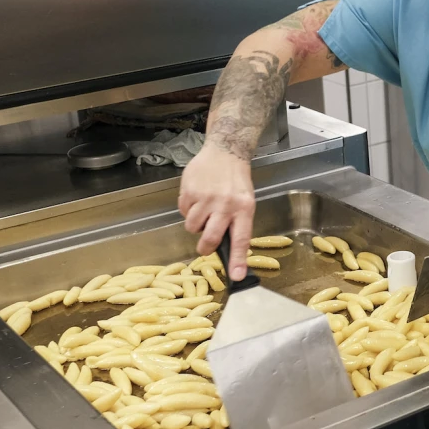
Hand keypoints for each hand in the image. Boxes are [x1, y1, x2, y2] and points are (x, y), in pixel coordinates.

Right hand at [178, 144, 254, 280]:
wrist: (225, 152)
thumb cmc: (236, 181)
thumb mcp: (246, 202)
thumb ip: (237, 224)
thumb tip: (228, 251)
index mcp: (244, 209)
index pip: (241, 239)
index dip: (237, 260)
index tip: (236, 277)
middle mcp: (225, 205)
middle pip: (210, 238)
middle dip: (204, 247)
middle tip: (205, 245)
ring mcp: (206, 198)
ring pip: (192, 226)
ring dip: (195, 224)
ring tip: (204, 210)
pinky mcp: (190, 191)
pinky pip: (183, 211)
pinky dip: (188, 208)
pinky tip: (197, 197)